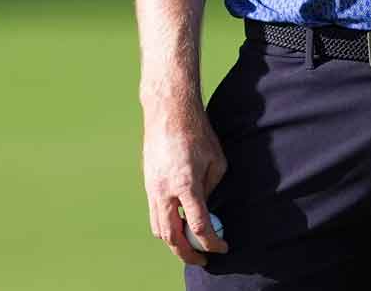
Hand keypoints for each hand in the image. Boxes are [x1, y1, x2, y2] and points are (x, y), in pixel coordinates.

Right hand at [142, 99, 228, 264]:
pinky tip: (180, 225)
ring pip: (159, 228)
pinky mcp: (148, 184)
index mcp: (186, 184)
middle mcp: (164, 191)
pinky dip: (167, 226)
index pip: (198, 225)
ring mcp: (152, 188)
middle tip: (204, 258)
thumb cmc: (198, 132)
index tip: (222, 247)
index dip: (211, 242)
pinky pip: (154, 214)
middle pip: (172, 236)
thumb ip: (211, 189)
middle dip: (188, 253)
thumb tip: (207, 209)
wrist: (168, 112)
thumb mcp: (215, 161)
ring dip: (174, 242)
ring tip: (191, 246)